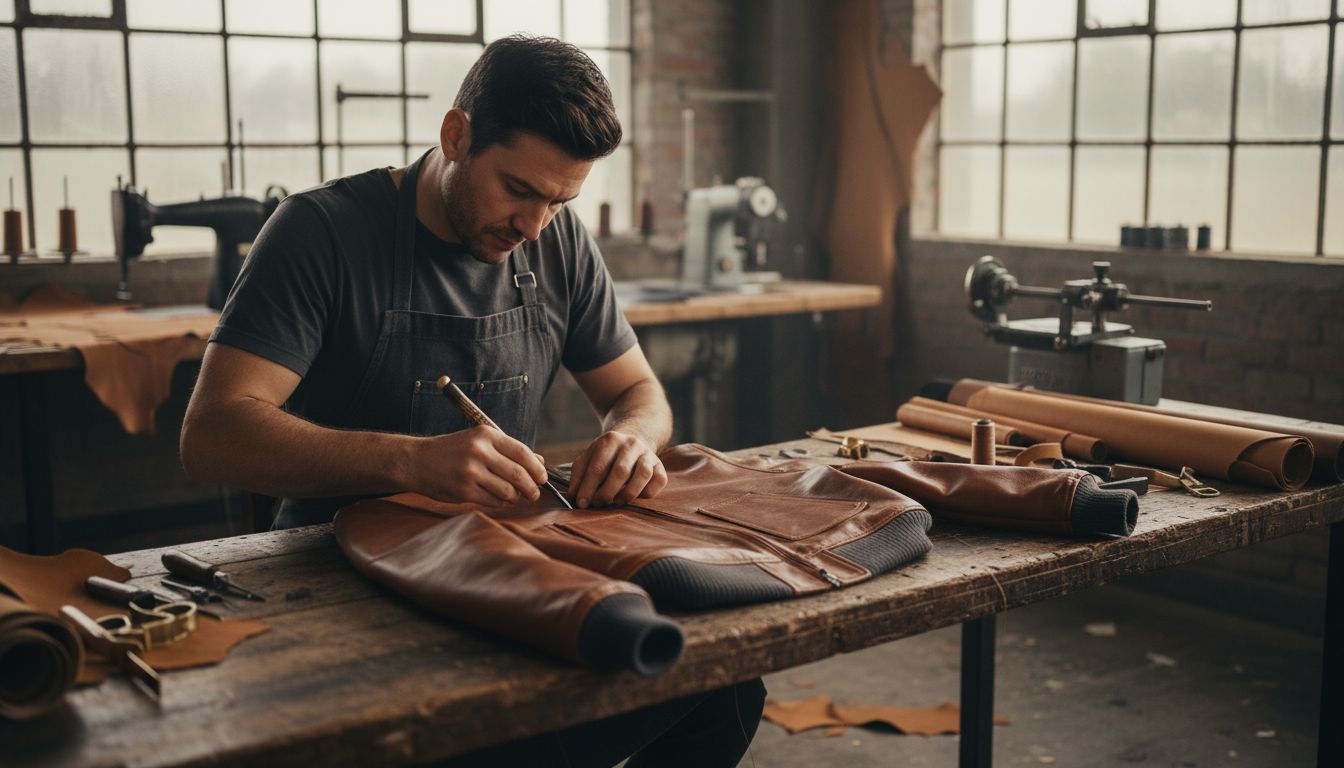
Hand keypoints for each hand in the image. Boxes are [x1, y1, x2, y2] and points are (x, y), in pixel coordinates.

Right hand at [410, 425, 548, 506]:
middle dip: (532, 488)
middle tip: (534, 494)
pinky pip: (493, 501)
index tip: (542, 478)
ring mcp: (470, 471)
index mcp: (486, 435)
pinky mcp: (463, 490)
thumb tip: (540, 461)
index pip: (523, 453)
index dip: (537, 469)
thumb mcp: (480, 442)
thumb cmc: (453, 451)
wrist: (417, 461)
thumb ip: (510, 451)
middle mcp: (479, 451)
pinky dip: (500, 502)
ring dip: (515, 497)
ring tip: (513, 496)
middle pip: (519, 474)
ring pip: (508, 491)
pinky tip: (497, 498)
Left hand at [569, 430, 667, 508]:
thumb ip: (578, 477)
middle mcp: (631, 444)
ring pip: (642, 474)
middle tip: (598, 504)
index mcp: (609, 440)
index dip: (588, 488)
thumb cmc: (605, 456)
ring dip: (628, 494)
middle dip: (607, 493)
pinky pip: (659, 480)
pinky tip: (636, 496)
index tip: (581, 504)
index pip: (597, 467)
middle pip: (620, 471)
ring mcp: (648, 454)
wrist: (632, 439)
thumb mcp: (588, 458)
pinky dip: (647, 492)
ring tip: (617, 502)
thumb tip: (573, 498)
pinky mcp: (660, 466)